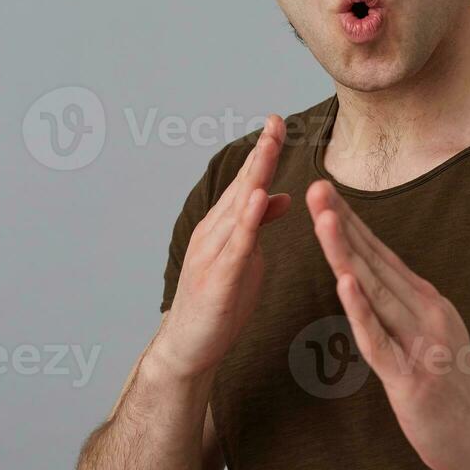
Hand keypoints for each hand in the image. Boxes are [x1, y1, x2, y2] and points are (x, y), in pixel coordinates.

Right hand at [156, 115, 292, 378]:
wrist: (187, 348)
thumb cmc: (218, 303)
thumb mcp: (246, 257)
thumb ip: (259, 226)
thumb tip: (283, 196)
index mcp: (223, 226)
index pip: (248, 181)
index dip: (264, 151)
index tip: (279, 121)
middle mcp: (214, 233)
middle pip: (242, 185)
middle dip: (261, 153)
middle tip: (276, 121)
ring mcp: (213, 254)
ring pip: (238, 209)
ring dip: (255, 176)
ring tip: (269, 147)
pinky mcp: (218, 279)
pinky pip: (235, 245)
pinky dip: (247, 220)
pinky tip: (258, 199)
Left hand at [307, 179, 469, 469]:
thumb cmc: (454, 395)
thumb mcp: (431, 339)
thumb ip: (404, 311)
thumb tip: (375, 284)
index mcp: (427, 303)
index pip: (382, 255)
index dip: (353, 223)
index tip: (327, 192)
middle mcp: (426, 314)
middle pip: (376, 263)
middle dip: (344, 224)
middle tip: (317, 187)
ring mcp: (421, 344)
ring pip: (375, 291)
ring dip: (347, 254)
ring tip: (324, 220)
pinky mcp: (412, 378)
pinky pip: (380, 340)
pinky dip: (361, 310)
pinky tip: (344, 283)